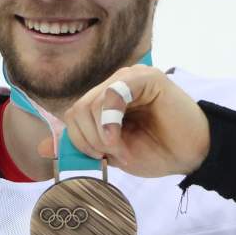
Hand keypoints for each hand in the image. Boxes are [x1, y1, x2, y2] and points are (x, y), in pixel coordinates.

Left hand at [40, 65, 210, 178]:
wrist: (192, 154)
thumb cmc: (157, 152)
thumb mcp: (111, 152)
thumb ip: (81, 146)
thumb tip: (43, 150)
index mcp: (105, 101)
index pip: (73, 115)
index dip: (78, 141)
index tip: (100, 157)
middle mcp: (114, 85)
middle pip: (77, 110)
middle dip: (87, 140)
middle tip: (110, 153)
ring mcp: (130, 77)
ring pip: (90, 104)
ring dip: (99, 134)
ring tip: (120, 147)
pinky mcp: (146, 78)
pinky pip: (113, 93)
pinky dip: (109, 119)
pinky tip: (118, 136)